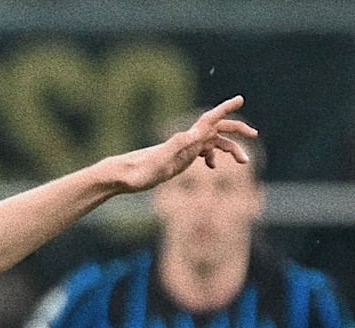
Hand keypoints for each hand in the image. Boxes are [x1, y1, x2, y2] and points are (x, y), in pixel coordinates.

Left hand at [119, 96, 255, 192]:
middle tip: (255, 134)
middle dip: (237, 131)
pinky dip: (213, 157)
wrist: (125, 177)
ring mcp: (185, 150)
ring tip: (244, 163)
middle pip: (218, 130)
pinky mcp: (180, 159)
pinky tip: (213, 168)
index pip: (210, 119)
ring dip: (230, 149)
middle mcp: (188, 140)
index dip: (225, 108)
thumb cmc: (141, 170)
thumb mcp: (162, 158)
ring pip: (214, 144)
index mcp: (186, 138)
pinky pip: (202, 153)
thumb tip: (198, 133)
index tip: (240, 99)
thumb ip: (179, 145)